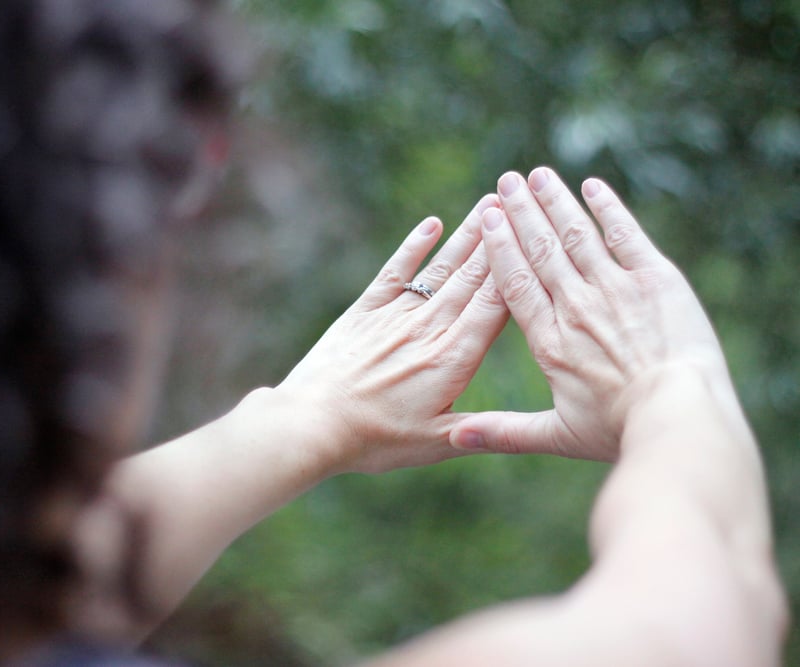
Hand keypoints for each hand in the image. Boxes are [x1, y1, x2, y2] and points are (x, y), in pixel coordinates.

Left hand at [276, 195, 509, 473]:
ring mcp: (395, 316)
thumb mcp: (435, 444)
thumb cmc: (375, 440)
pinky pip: (395, 272)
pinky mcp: (364, 312)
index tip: (536, 238)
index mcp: (453, 359)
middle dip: (499, 240)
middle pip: (472, 277)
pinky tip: (431, 224)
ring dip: (466, 236)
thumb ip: (479, 429)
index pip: (495, 305)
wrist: (312, 424)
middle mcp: (428, 329)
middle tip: (520, 203)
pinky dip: (413, 247)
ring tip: (488, 204)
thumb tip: (519, 428)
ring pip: (440, 269)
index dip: (517, 270)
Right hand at [450, 168, 733, 461]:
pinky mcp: (654, 279)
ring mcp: (615, 288)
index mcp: (549, 341)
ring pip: (577, 235)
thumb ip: (504, 431)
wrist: (677, 415)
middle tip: (505, 181)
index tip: (488, 220)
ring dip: (555, 202)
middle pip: (541, 250)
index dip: (500, 247)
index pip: (515, 283)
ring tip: (537, 175)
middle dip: (522, 213)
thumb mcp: (557, 435)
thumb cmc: (618, 431)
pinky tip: (593, 186)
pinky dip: (608, 208)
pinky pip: (625, 234)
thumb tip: (456, 438)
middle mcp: (575, 306)